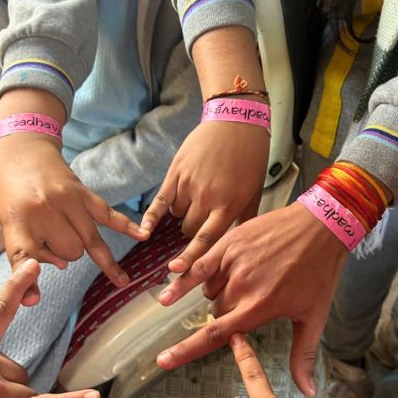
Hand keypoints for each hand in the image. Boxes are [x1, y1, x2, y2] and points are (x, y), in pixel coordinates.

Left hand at [0, 134, 148, 304]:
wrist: (19, 146)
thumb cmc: (6, 187)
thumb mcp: (6, 219)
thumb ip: (28, 246)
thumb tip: (62, 267)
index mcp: (18, 219)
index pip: (24, 256)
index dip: (28, 278)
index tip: (32, 298)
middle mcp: (44, 211)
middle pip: (69, 253)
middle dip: (65, 256)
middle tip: (54, 246)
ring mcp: (67, 201)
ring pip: (89, 241)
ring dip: (99, 258)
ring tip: (120, 280)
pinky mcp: (82, 192)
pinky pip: (107, 214)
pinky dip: (126, 226)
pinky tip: (142, 235)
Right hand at [141, 121, 269, 271]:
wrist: (235, 123)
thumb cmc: (249, 159)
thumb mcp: (253, 192)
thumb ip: (244, 221)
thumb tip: (238, 249)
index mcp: (228, 205)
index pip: (208, 241)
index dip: (193, 260)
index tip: (181, 275)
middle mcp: (207, 197)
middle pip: (190, 232)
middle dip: (194, 233)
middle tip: (203, 220)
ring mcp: (189, 185)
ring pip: (178, 217)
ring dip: (184, 215)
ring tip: (198, 197)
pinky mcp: (176, 174)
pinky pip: (161, 202)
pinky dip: (152, 217)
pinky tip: (144, 231)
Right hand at [156, 202, 348, 396]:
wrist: (321, 227)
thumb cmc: (319, 273)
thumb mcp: (313, 317)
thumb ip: (303, 356)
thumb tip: (307, 393)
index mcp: (259, 307)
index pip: (214, 334)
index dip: (186, 350)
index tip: (163, 361)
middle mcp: (242, 286)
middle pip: (215, 311)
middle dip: (226, 313)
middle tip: (251, 301)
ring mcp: (233, 262)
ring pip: (209, 289)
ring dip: (217, 292)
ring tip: (242, 281)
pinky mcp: (229, 242)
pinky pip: (200, 263)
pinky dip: (186, 273)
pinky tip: (171, 277)